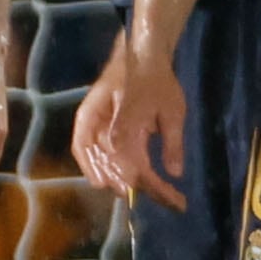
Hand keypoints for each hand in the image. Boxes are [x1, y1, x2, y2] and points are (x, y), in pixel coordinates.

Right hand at [71, 45, 186, 208]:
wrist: (139, 56)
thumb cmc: (157, 82)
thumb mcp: (172, 111)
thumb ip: (173, 142)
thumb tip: (174, 173)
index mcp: (125, 124)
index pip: (136, 166)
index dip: (153, 187)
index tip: (174, 200)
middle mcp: (102, 126)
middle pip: (117, 168)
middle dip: (142, 189)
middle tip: (169, 202)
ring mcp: (91, 124)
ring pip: (98, 162)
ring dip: (117, 181)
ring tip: (140, 194)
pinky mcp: (88, 123)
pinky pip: (86, 150)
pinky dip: (95, 167)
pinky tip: (106, 180)